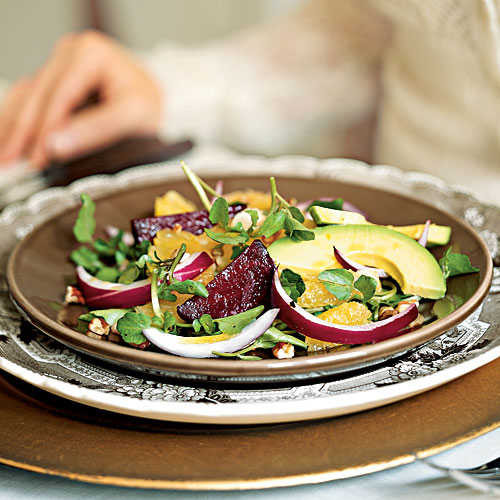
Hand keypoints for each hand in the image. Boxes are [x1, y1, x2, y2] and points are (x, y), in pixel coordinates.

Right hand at [0, 31, 162, 167]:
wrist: (159, 99)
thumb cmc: (150, 105)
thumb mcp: (133, 117)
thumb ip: (96, 130)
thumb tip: (56, 145)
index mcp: (90, 54)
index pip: (58, 97)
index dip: (44, 132)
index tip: (36, 159)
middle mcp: (71, 53)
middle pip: (38, 96)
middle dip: (22, 133)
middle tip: (9, 161)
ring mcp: (62, 63)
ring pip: (28, 96)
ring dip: (13, 126)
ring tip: (3, 154)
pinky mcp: (59, 77)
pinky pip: (31, 97)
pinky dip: (19, 119)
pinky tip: (9, 136)